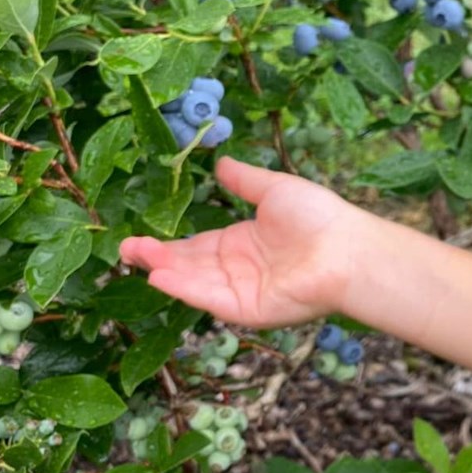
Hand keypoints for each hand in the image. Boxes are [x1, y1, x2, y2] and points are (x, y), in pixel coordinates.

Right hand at [119, 157, 363, 327]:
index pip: (198, 246)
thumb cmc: (318, 217)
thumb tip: (220, 163)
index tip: (139, 238)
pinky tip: (161, 276)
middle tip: (124, 249)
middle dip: (156, 257)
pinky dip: (186, 289)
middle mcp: (239, 269)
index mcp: (243, 243)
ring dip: (165, 271)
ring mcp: (242, 291)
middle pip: (189, 265)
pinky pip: (212, 299)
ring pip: (195, 282)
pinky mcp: (248, 310)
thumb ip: (245, 181)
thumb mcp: (275, 190)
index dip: (169, 244)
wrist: (347, 249)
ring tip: (134, 257)